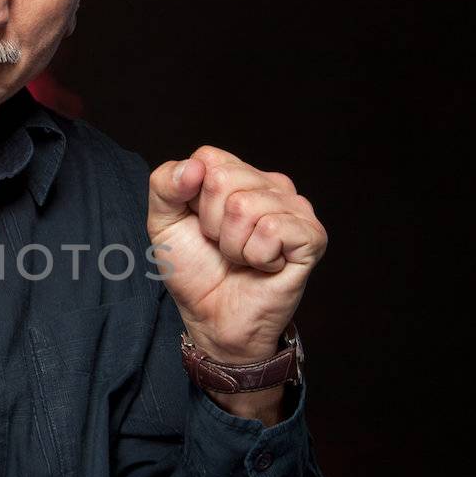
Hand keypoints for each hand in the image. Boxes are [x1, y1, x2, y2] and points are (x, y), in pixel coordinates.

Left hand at [147, 144, 326, 361]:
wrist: (214, 319)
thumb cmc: (195, 271)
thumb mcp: (164, 223)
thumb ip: (164, 185)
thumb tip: (194, 168)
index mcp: (239, 174)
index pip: (208, 157)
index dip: (192, 197)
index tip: (200, 225)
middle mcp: (271, 184)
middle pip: (223, 180)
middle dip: (211, 223)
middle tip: (222, 246)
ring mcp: (295, 208)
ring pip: (245, 206)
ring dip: (233, 245)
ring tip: (242, 257)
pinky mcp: (311, 236)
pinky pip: (272, 231)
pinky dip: (257, 257)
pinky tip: (264, 265)